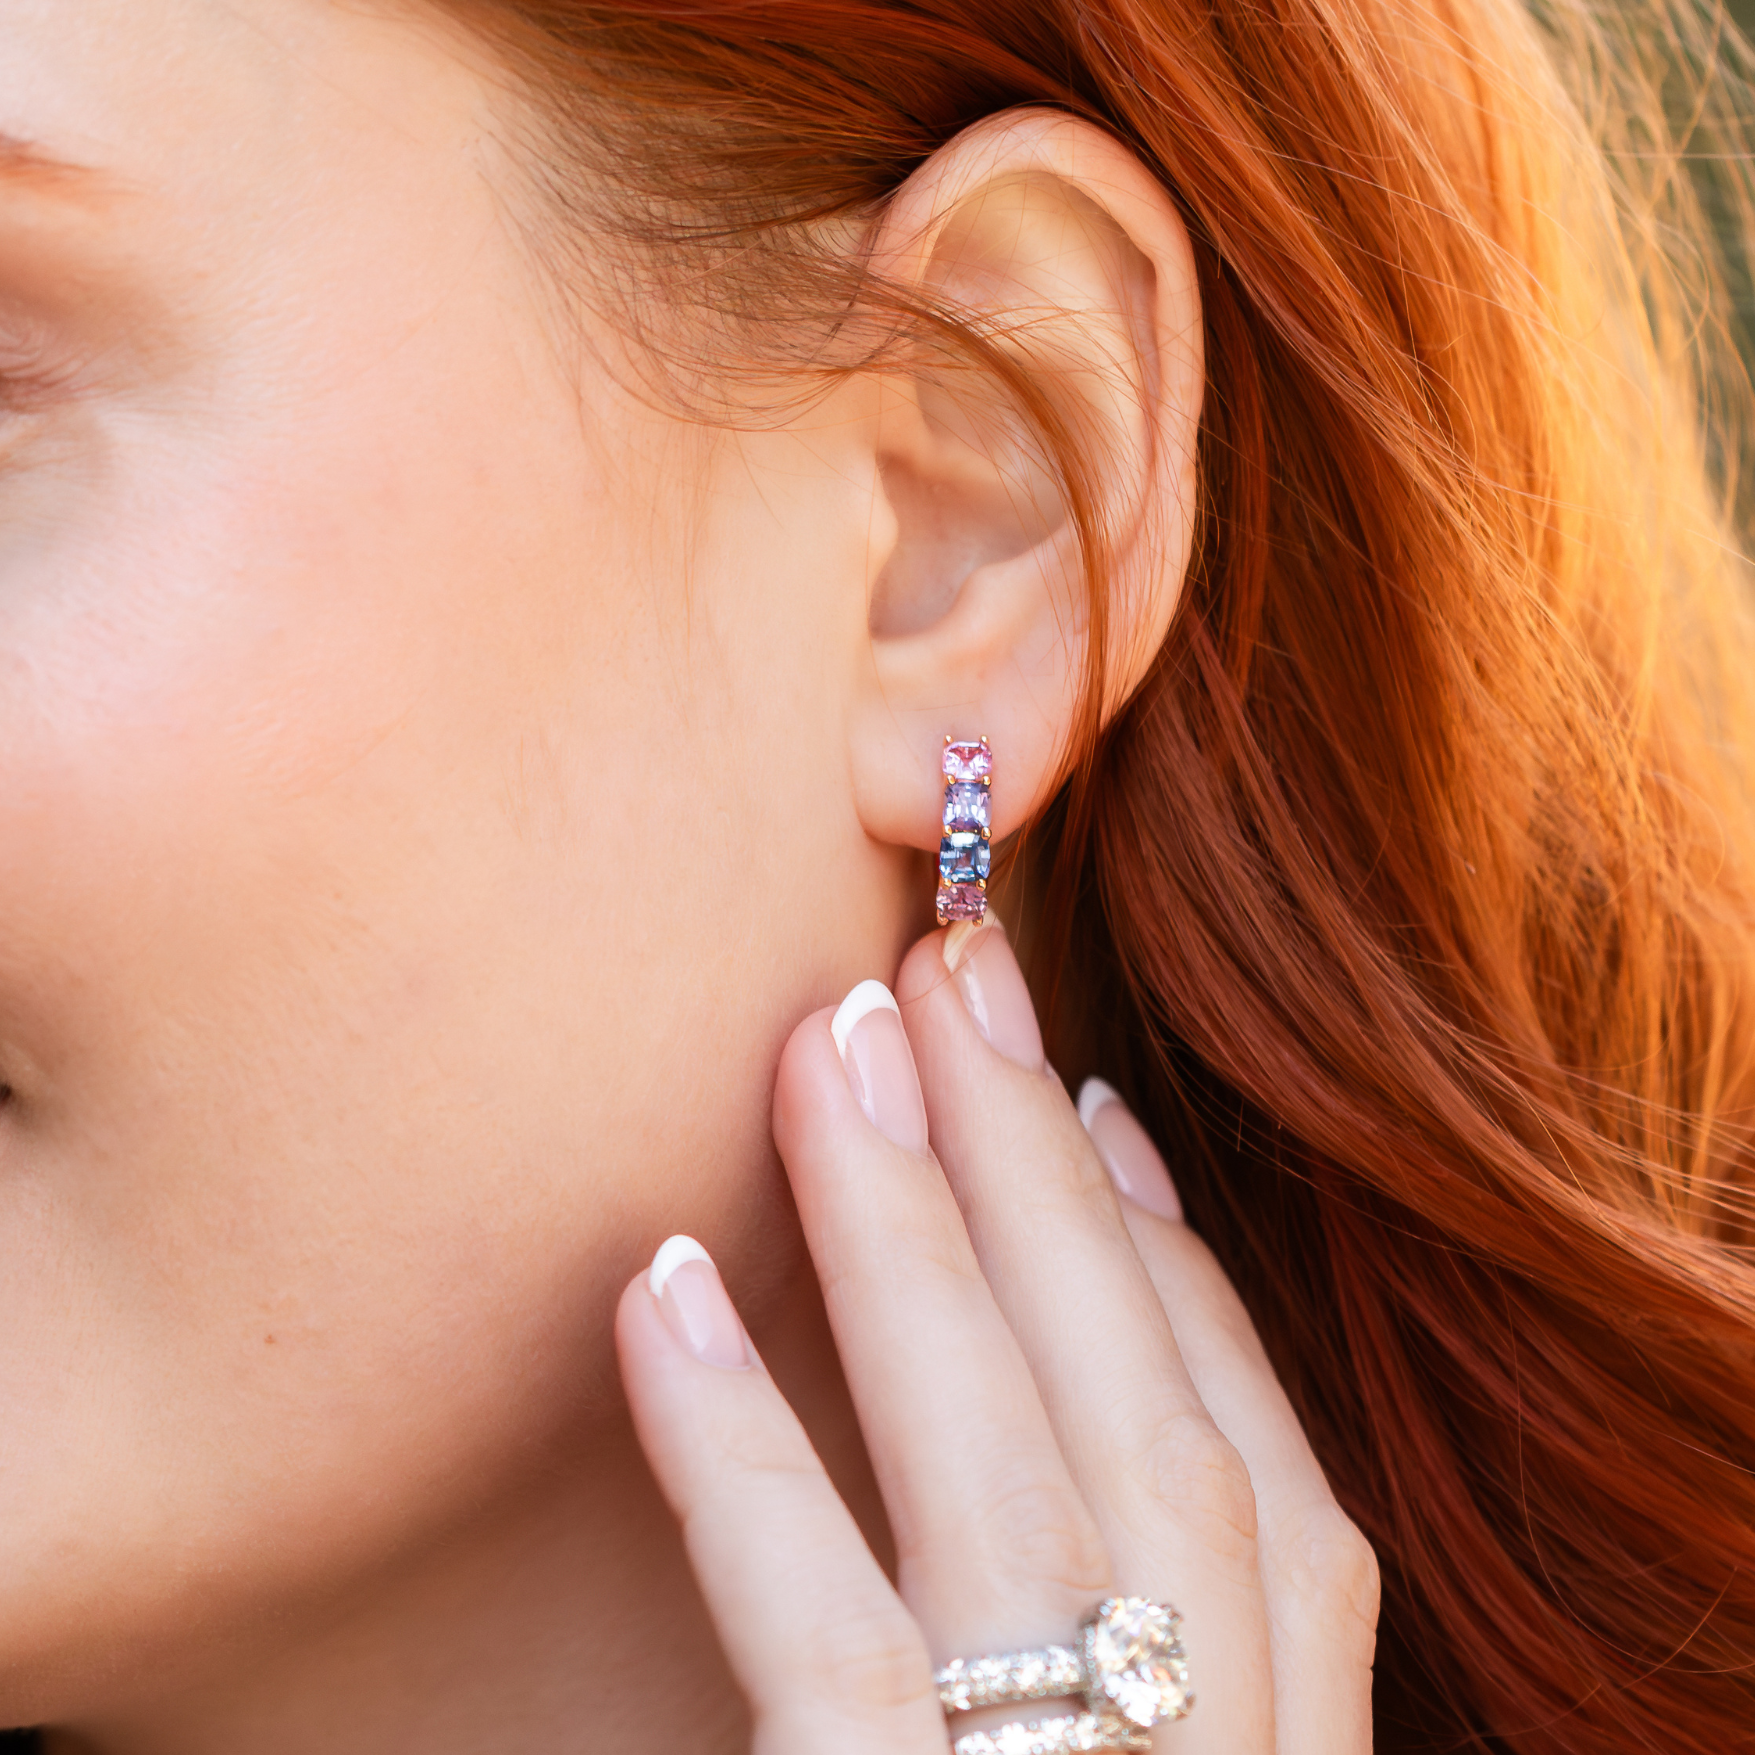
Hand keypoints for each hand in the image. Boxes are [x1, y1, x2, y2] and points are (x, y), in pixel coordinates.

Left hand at [616, 919, 1377, 1752]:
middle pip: (1156, 1439)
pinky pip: (835, 1653)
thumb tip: (1057, 1361)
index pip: (1259, 1483)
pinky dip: (750, 1459)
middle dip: (1050, 1179)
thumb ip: (1103, 1630)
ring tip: (833, 1045)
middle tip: (953, 969)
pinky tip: (665, 1292)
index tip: (1094, 1105)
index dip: (1175, 1275)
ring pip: (1019, 1493)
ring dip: (921, 1241)